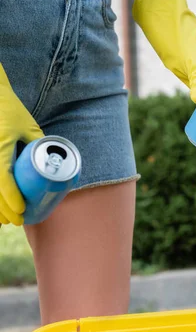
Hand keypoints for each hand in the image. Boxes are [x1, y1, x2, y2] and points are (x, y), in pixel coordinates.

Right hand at [0, 63, 43, 225]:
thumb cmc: (9, 110)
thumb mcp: (28, 126)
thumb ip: (38, 143)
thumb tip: (55, 163)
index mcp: (0, 146)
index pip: (3, 178)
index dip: (11, 197)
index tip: (21, 210)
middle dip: (3, 208)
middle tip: (17, 220)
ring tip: (5, 219)